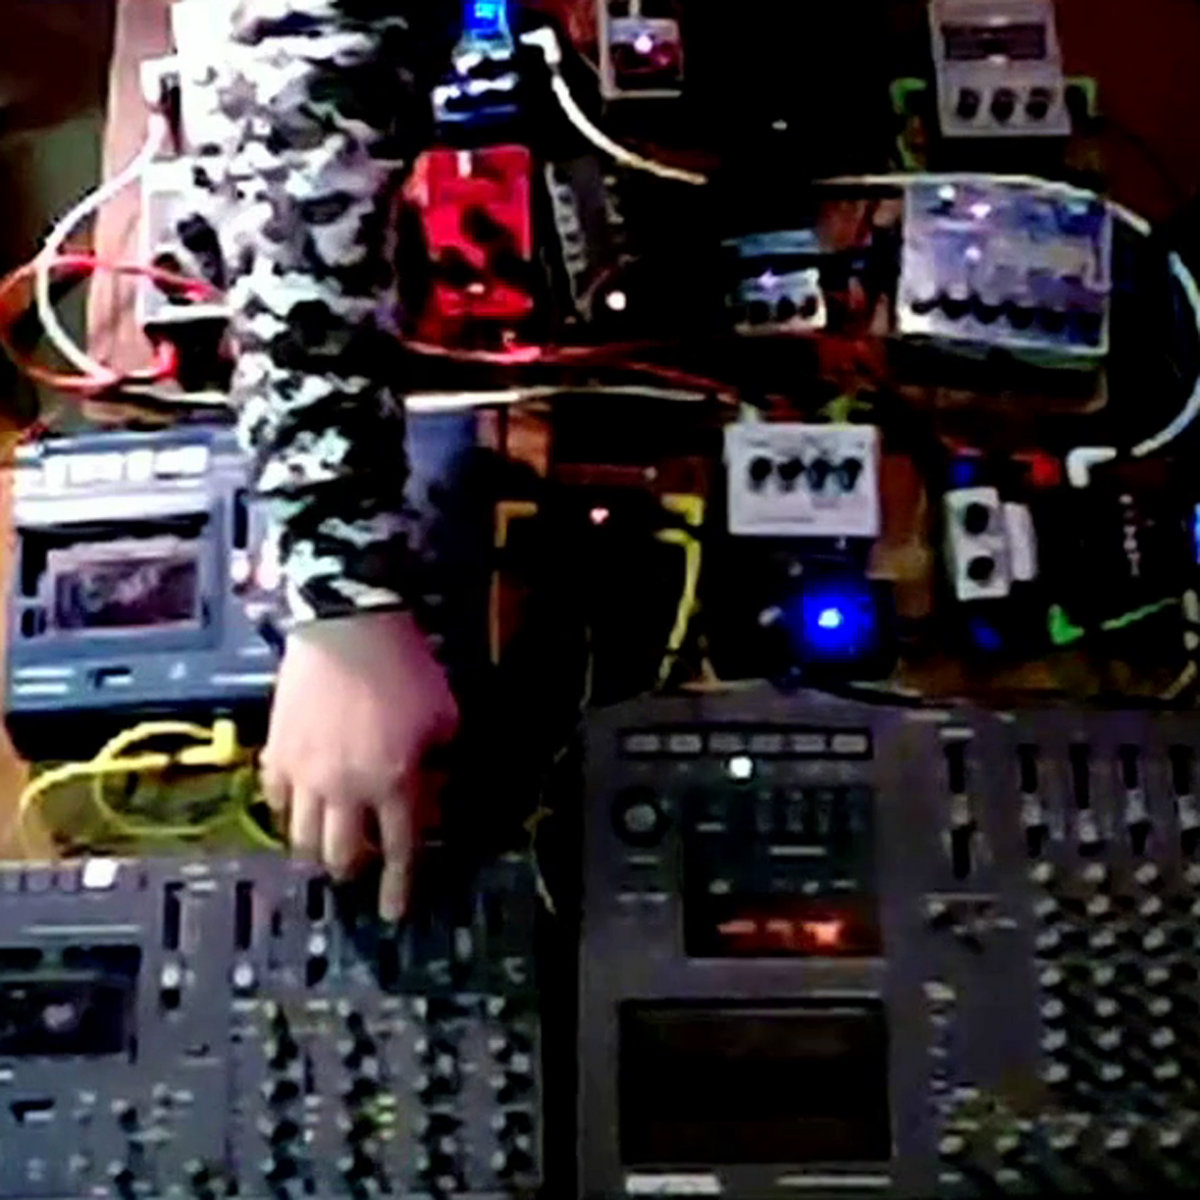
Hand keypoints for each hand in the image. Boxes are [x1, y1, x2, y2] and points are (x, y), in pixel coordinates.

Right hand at [261, 610, 459, 919]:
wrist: (348, 627)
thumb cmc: (405, 668)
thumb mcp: (443, 718)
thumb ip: (439, 764)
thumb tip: (429, 796)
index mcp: (394, 783)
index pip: (400, 850)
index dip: (399, 886)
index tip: (394, 914)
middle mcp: (346, 789)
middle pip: (342, 855)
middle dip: (353, 871)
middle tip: (360, 867)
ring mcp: (304, 773)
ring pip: (301, 836)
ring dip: (318, 847)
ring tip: (327, 842)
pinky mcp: (275, 751)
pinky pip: (275, 798)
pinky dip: (287, 809)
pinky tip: (298, 804)